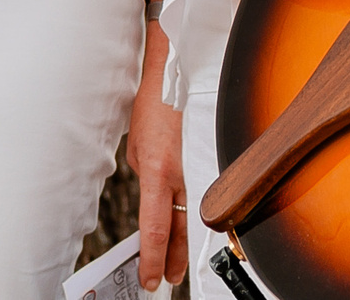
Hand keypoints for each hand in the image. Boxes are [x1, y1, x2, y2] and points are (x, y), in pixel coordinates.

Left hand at [129, 40, 189, 291]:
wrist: (178, 70)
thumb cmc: (154, 105)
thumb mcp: (137, 147)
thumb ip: (146, 176)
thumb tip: (154, 196)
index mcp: (157, 172)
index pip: (155, 229)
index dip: (153, 260)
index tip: (150, 280)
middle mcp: (182, 173)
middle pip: (181, 230)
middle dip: (174, 260)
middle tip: (168, 280)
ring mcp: (200, 164)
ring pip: (197, 214)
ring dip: (188, 242)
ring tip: (181, 264)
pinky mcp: (211, 155)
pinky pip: (208, 192)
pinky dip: (202, 213)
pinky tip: (202, 226)